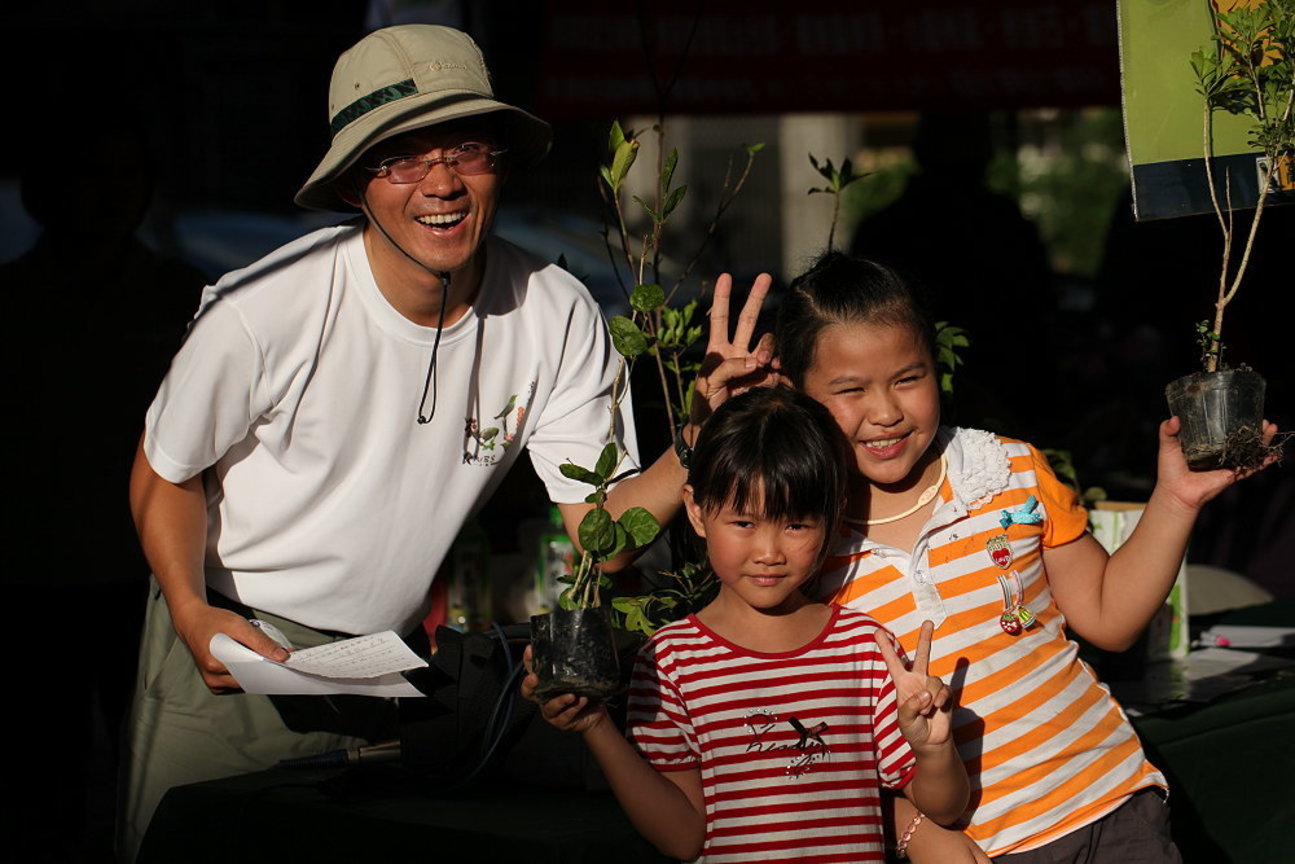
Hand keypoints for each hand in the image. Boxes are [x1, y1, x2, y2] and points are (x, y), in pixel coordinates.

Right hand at [169, 599, 288, 692]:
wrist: (192, 622)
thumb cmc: (214, 621)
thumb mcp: (239, 625)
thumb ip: (261, 642)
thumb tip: (282, 657)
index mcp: (215, 664)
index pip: (252, 673)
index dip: (271, 668)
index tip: (288, 664)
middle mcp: (213, 679)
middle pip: (250, 681)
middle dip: (267, 670)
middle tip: (281, 660)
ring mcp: (213, 684)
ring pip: (246, 684)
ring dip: (258, 673)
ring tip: (266, 659)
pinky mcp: (216, 685)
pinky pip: (239, 684)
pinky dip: (249, 675)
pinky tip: (254, 663)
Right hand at [520, 645, 608, 733]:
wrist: (595, 713)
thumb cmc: (585, 692)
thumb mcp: (580, 676)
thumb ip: (575, 664)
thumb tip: (581, 642)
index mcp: (546, 683)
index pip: (531, 670)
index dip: (528, 660)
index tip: (530, 650)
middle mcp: (544, 697)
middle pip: (528, 692)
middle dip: (529, 684)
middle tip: (534, 678)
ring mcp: (551, 711)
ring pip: (549, 706)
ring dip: (559, 700)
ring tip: (571, 695)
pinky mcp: (560, 722)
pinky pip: (565, 716)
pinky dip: (574, 708)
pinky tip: (582, 701)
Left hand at [689, 273, 780, 426]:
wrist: (716, 431)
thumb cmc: (705, 407)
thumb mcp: (707, 385)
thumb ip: (726, 368)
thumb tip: (753, 361)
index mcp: (718, 351)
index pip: (721, 319)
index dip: (723, 297)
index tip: (726, 276)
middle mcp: (738, 353)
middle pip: (748, 320)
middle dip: (756, 297)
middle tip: (765, 276)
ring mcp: (754, 365)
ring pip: (766, 342)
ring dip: (767, 346)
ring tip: (763, 363)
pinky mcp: (768, 380)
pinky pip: (779, 366)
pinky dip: (781, 365)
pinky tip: (778, 369)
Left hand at [877, 621, 952, 749]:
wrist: (931, 742)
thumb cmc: (912, 730)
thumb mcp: (904, 720)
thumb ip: (911, 705)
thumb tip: (925, 692)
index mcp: (902, 684)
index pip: (892, 662)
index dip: (885, 647)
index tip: (877, 631)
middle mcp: (917, 680)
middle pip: (922, 655)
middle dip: (926, 638)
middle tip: (928, 621)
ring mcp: (932, 686)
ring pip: (934, 680)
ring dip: (931, 697)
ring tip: (927, 710)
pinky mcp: (945, 693)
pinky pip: (944, 690)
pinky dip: (940, 700)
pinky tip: (937, 709)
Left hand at [1156, 416, 1280, 512]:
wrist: (1176, 492)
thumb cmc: (1170, 470)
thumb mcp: (1167, 446)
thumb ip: (1167, 431)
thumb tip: (1174, 418)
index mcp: (1208, 445)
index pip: (1224, 430)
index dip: (1236, 421)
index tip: (1245, 411)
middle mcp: (1221, 453)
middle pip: (1243, 439)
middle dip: (1255, 429)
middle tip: (1264, 419)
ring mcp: (1228, 464)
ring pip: (1251, 450)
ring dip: (1263, 440)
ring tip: (1271, 428)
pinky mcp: (1232, 475)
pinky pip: (1251, 468)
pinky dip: (1263, 462)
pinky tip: (1274, 454)